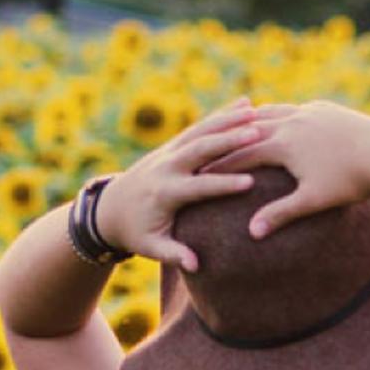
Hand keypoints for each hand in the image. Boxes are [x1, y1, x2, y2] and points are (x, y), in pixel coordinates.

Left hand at [97, 97, 269, 271]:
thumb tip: (194, 265)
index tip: (250, 182)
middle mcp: (167, 166)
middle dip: (229, 140)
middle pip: (200, 149)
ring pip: (201, 131)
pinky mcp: (174, 145)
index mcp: (164, 192)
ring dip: (229, 120)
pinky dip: (222, 114)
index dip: (223, 184)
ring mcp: (169, 151)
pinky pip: (200, 126)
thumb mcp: (151, 247)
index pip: (198, 186)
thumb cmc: (136, 233)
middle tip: (258, 133)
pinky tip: (246, 104)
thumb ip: (172, 254)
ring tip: (258, 111)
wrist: (112, 209)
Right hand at [197, 99, 369, 239]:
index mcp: (283, 144)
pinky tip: (276, 118)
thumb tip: (253, 234)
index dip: (218, 164)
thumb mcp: (312, 201)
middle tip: (209, 147)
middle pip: (250, 130)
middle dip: (229, 140)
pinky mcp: (324, 109)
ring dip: (251, 122)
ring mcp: (308, 112)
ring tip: (236, 128)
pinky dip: (278, 114)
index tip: (199, 171)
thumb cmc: (349, 182)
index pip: (241, 154)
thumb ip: (280, 214)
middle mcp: (291, 122)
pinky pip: (293, 109)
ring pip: (271, 113)